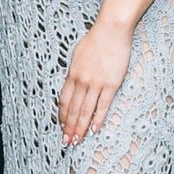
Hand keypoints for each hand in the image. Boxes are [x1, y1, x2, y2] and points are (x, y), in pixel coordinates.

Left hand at [58, 20, 133, 146]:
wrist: (111, 30)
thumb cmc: (96, 40)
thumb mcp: (78, 55)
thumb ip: (75, 71)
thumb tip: (72, 83)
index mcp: (72, 74)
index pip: (64, 100)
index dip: (62, 116)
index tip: (61, 127)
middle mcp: (82, 81)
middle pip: (73, 109)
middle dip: (69, 127)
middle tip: (66, 142)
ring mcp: (96, 83)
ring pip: (85, 111)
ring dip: (80, 128)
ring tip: (77, 141)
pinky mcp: (111, 84)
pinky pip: (103, 105)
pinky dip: (98, 119)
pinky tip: (94, 129)